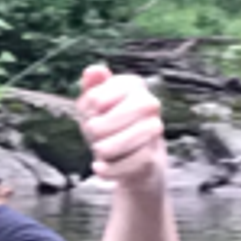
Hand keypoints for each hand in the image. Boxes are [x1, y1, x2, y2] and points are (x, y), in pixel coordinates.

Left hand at [77, 65, 166, 191]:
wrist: (137, 161)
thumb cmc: (112, 127)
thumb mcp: (96, 106)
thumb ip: (92, 87)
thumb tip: (92, 71)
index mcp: (133, 84)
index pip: (95, 98)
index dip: (87, 111)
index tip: (92, 115)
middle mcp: (149, 103)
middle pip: (104, 122)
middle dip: (95, 132)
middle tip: (95, 135)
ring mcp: (154, 130)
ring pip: (115, 144)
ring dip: (103, 150)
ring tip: (101, 150)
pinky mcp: (152, 158)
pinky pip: (122, 165)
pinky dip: (107, 169)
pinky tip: (100, 166)